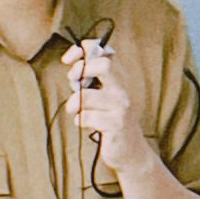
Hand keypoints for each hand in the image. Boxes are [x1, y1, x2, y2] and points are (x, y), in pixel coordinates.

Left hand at [62, 38, 153, 173]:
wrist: (130, 150)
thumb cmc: (111, 118)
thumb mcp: (106, 94)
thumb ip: (94, 78)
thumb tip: (74, 63)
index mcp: (121, 78)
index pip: (105, 51)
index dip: (84, 49)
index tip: (68, 59)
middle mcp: (124, 89)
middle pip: (104, 66)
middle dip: (80, 71)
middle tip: (73, 82)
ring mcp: (121, 107)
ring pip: (86, 96)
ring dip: (73, 103)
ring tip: (76, 110)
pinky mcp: (115, 125)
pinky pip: (85, 117)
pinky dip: (79, 120)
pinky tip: (86, 124)